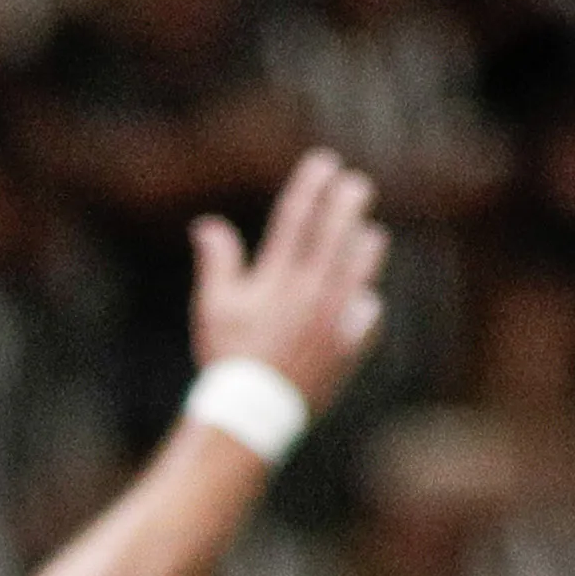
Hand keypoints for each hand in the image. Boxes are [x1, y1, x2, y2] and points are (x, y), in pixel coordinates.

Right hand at [192, 150, 389, 415]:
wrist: (253, 412)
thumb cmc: (227, 357)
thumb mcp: (213, 307)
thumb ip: (216, 262)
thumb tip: (207, 224)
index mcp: (276, 278)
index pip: (297, 218)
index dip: (311, 185)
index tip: (324, 163)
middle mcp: (310, 292)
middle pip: (337, 233)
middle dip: (348, 202)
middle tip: (357, 184)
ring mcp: (334, 317)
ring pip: (361, 266)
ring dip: (365, 244)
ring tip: (368, 233)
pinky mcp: (348, 344)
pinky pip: (367, 312)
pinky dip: (364, 301)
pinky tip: (362, 297)